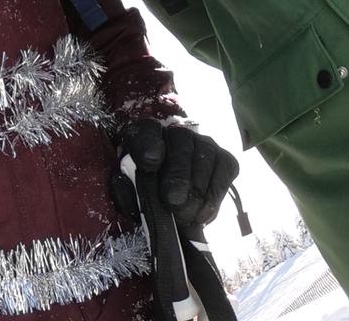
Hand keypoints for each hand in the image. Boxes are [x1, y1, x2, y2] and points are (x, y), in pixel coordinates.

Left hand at [118, 119, 238, 226]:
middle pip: (180, 143)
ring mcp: (204, 144)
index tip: (150, 164)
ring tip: (184, 216)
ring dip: (195, 192)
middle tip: (172, 203)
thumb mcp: (132, 196)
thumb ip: (126, 190)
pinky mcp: (225, 160)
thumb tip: (123, 181)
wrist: (176, 211)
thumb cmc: (149, 198)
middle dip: (178, 176)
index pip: (146, 131)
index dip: (149, 145)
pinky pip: (224, 172)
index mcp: (144, 136)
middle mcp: (176, 133)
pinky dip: (213, 196)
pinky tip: (201, 214)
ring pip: (205, 158)